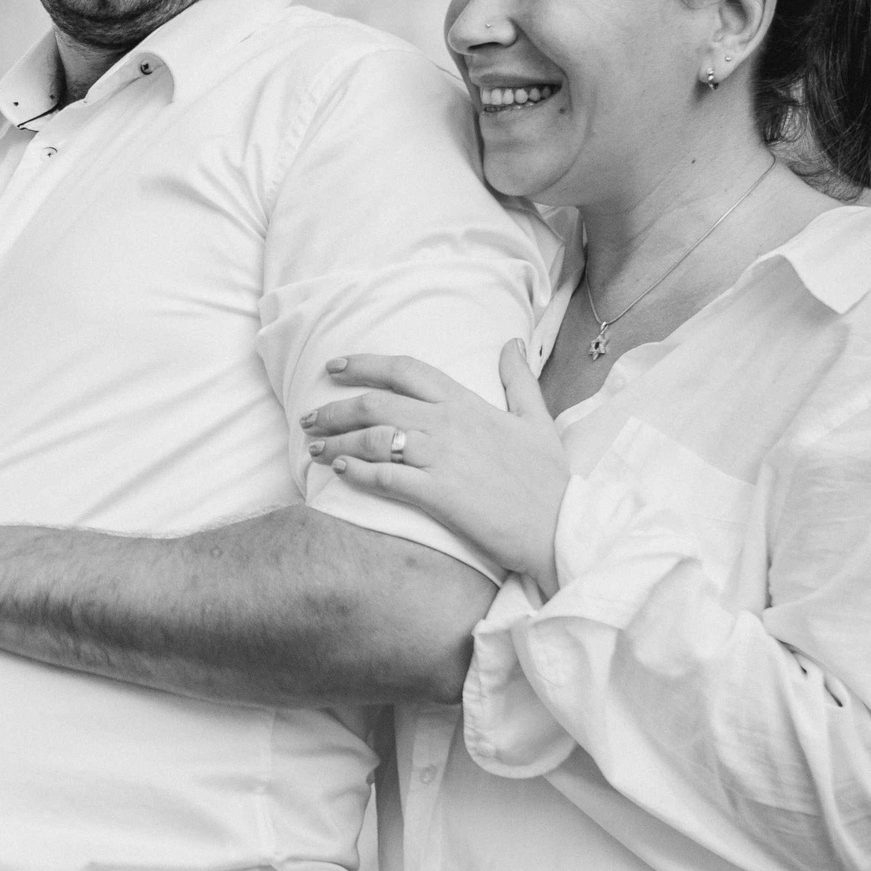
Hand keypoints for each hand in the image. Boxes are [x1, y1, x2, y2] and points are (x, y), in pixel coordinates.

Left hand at [301, 342, 567, 588]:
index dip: (364, 364)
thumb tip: (511, 342)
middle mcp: (451, 424)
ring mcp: (444, 459)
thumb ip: (518, 380)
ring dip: (338, 441)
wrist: (562, 528)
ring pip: (375, 438)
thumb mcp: (538, 420)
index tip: (334, 367)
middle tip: (309, 416)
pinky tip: (339, 472)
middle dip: (335, 407)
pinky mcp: (440, 496)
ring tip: (314, 448)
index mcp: (469, 403)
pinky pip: (387, 478)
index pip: (406, 370)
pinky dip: (358, 472)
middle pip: (378, 401)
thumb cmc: (549, 480)